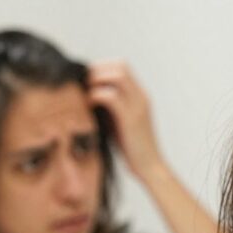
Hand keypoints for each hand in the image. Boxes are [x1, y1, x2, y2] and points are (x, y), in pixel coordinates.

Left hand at [87, 61, 165, 181]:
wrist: (149, 167)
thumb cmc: (131, 148)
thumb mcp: (119, 120)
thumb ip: (109, 106)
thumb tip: (86, 95)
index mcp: (140, 96)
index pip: (122, 66)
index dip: (102, 67)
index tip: (88, 80)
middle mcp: (141, 96)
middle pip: (120, 65)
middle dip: (98, 70)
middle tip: (83, 84)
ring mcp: (138, 106)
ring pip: (117, 75)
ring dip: (97, 79)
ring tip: (86, 93)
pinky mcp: (131, 118)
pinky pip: (111, 96)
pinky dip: (96, 95)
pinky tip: (89, 104)